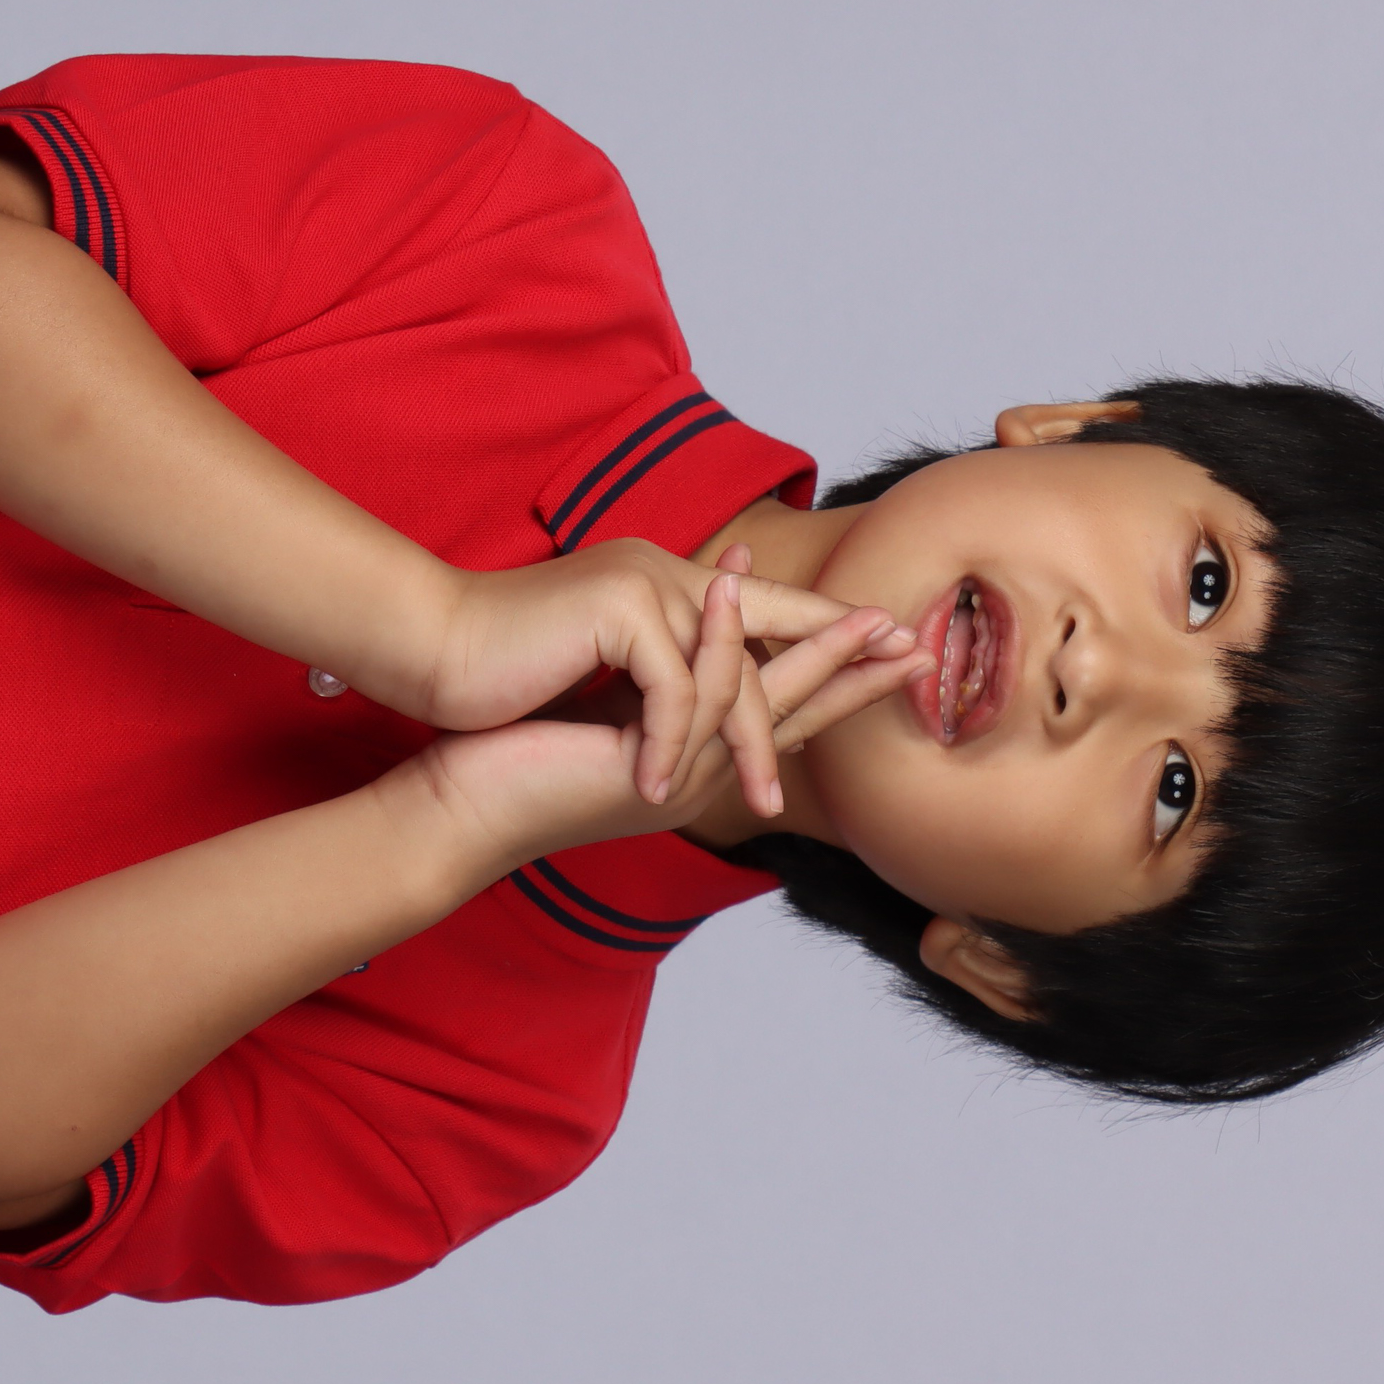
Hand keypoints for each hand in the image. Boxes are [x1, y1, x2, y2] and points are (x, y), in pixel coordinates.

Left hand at [395, 576, 928, 873]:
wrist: (465, 798)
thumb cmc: (517, 742)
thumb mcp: (606, 692)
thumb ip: (654, 664)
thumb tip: (684, 602)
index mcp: (697, 751)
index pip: (782, 703)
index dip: (832, 663)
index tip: (877, 618)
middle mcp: (702, 769)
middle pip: (800, 714)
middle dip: (859, 671)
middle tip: (917, 637)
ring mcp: (681, 774)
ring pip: (766, 701)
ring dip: (811, 646)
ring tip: (861, 609)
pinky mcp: (652, 766)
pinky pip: (702, 693)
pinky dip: (718, 637)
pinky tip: (723, 585)